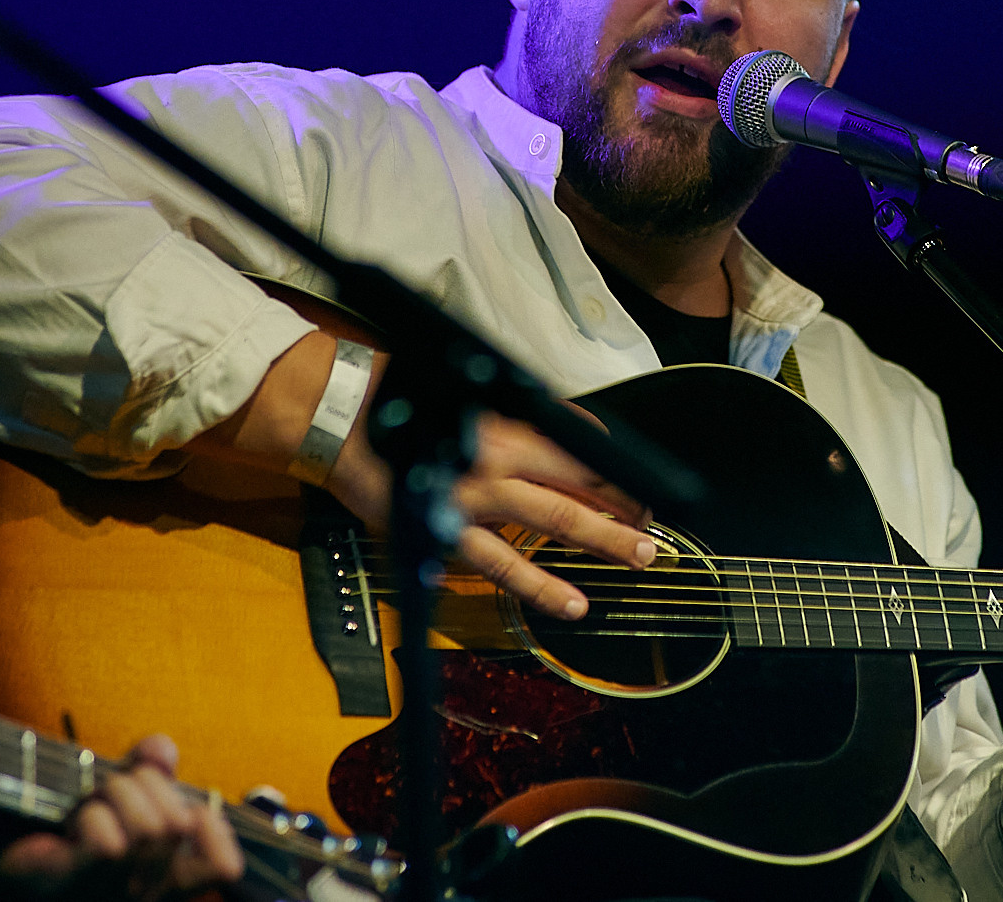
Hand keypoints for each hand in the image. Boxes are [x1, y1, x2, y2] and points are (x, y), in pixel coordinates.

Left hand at [0, 735, 242, 901]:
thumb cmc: (47, 821)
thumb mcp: (112, 788)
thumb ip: (146, 767)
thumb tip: (161, 750)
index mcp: (159, 878)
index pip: (223, 868)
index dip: (215, 831)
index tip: (181, 808)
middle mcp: (141, 894)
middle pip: (180, 824)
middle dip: (144, 784)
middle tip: (106, 789)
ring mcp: (110, 895)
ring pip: (153, 829)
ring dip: (116, 794)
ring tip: (86, 801)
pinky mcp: (75, 888)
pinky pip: (111, 845)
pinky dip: (91, 816)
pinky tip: (70, 822)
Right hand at [329, 391, 656, 624]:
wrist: (344, 423)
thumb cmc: (410, 407)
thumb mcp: (471, 398)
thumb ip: (521, 418)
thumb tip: (574, 432)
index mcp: (509, 423)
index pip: (583, 445)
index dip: (619, 470)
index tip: (648, 489)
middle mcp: (502, 458)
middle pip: (581, 483)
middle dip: (626, 507)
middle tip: (658, 527)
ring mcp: (478, 497)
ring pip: (555, 520)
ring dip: (603, 540)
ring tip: (640, 557)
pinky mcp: (449, 532)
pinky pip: (503, 566)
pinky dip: (541, 586)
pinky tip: (574, 604)